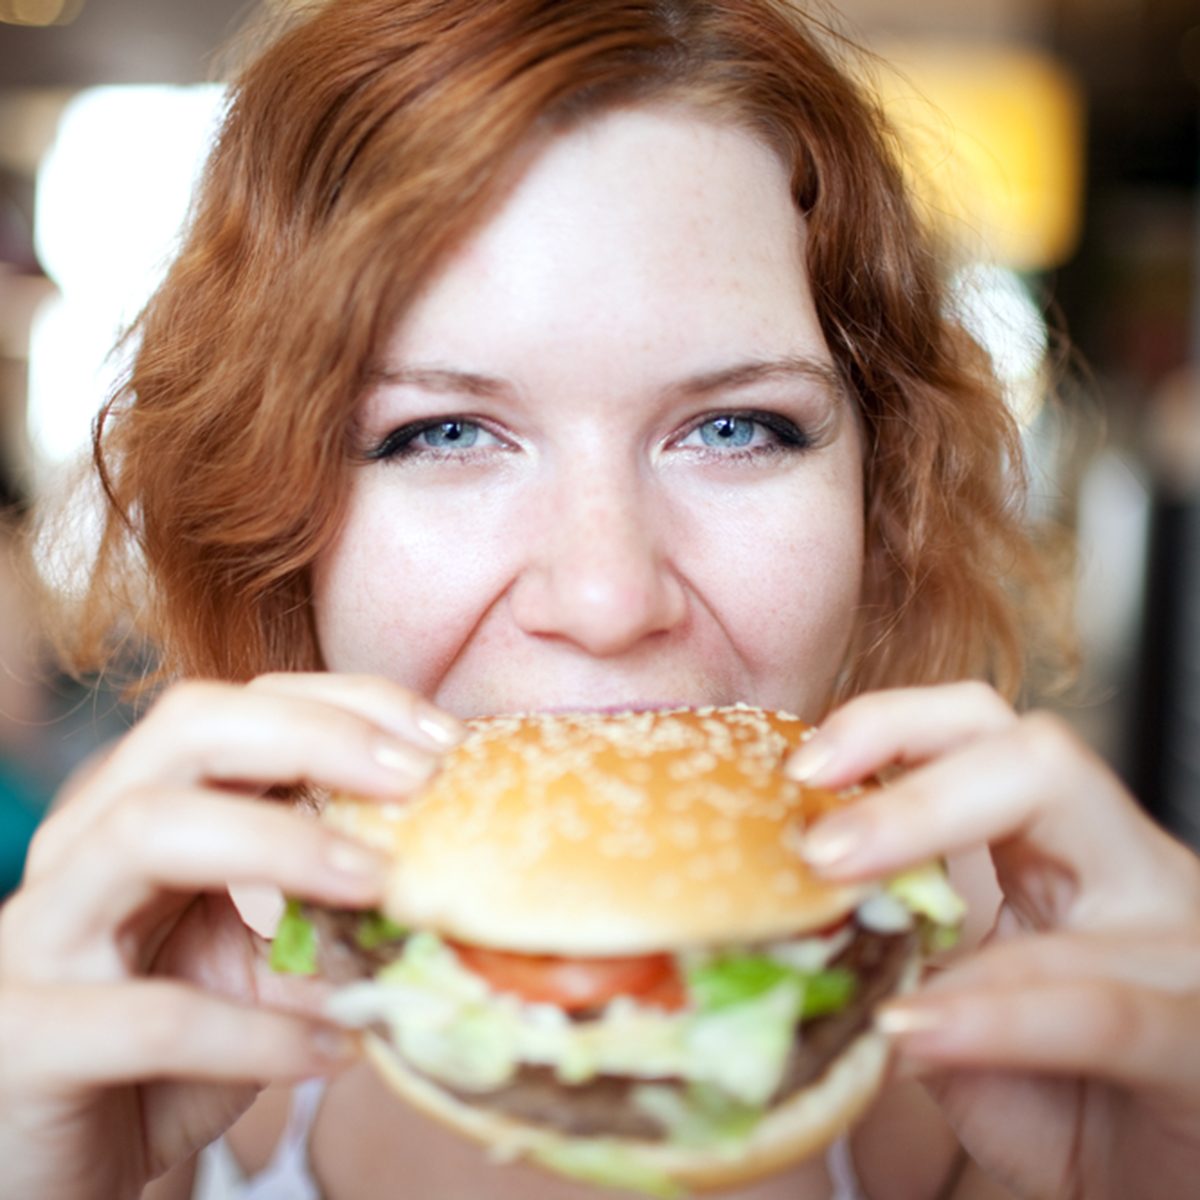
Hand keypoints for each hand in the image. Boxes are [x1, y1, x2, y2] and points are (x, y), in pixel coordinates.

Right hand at [0, 673, 462, 1199]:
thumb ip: (328, 919)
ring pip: (144, 830)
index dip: (347, 705)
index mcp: (142, 805)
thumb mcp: (256, 967)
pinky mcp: (26, 1037)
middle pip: (187, 728)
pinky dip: (257, 1030)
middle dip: (314, 736)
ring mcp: (42, 933)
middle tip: (416, 778)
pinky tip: (335, 1045)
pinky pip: (147, 1017)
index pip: (243, 707)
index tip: (444, 737)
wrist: (50, 1167)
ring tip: (379, 884)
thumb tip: (451, 890)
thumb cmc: (162, 1052)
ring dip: (282, 846)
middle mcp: (83, 844)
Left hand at [787, 682, 1199, 1199]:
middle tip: (820, 841)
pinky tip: (911, 1026)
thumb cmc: (1052, 1098)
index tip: (799, 766)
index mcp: (1059, 846)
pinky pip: (1100, 1008)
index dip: (890, 726)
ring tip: (836, 896)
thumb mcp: (950, 1010)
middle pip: (1038, 755)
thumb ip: (883, 959)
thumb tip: (762, 932)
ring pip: (1082, 848)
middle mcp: (1128, 869)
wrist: (1154, 1199)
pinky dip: (993, 1014)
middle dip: (917, 779)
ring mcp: (1177, 945)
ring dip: (939, 862)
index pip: (981, 730)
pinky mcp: (1198, 1039)